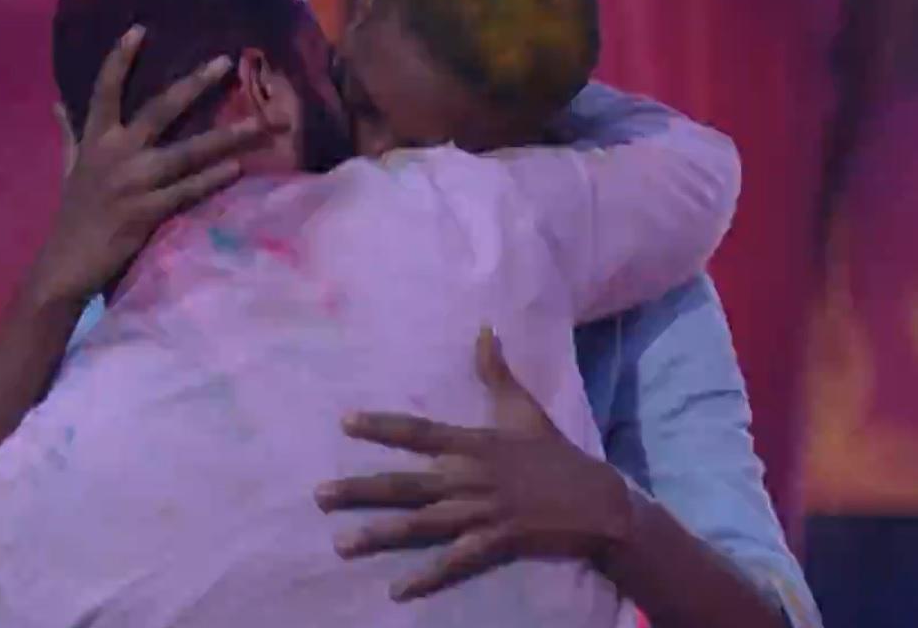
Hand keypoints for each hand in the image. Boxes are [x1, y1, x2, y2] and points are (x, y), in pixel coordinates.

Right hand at [26, 25, 276, 305]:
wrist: (64, 264)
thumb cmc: (73, 214)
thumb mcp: (68, 168)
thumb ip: (70, 134)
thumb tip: (57, 103)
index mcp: (95, 139)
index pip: (105, 89)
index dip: (120, 58)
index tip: (140, 29)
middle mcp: (115, 153)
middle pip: (160, 110)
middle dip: (194, 85)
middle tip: (225, 61)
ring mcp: (133, 182)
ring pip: (187, 151)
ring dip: (226, 137)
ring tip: (260, 125)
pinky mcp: (147, 211)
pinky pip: (187, 190)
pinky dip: (212, 179)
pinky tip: (238, 168)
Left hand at [315, 329, 632, 600]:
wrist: (598, 501)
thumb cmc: (554, 454)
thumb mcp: (524, 409)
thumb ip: (496, 372)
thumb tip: (484, 328)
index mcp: (473, 444)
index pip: (418, 432)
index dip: (381, 426)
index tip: (345, 423)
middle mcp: (470, 477)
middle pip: (406, 483)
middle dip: (361, 490)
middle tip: (319, 497)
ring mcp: (483, 512)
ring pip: (422, 525)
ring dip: (381, 535)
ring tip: (342, 544)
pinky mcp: (498, 543)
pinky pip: (456, 561)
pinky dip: (428, 577)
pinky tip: (399, 590)